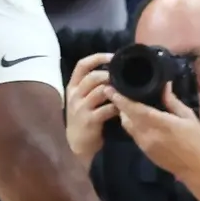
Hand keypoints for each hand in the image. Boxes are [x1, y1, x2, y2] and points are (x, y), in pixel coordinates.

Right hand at [65, 52, 116, 166]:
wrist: (77, 144)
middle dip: (111, 75)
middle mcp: (75, 94)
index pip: (82, 65)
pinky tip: (125, 108)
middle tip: (125, 77)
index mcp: (72, 86)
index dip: (98, 58)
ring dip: (116, 90)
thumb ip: (92, 87)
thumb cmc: (83, 119)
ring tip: (127, 91)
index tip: (113, 56)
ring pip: (100, 91)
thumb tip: (113, 73)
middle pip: (93, 77)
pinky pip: (107, 109)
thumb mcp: (81, 100)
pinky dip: (118, 107)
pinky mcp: (90, 120)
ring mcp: (81, 107)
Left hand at [113, 84, 199, 178]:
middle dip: (118, 103)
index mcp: (159, 123)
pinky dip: (130, 123)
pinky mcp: (143, 150)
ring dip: (123, 113)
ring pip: (126, 124)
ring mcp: (143, 143)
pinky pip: (131, 133)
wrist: (195, 168)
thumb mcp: (188, 117)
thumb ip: (173, 101)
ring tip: (123, 102)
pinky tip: (133, 117)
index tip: (109, 88)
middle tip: (114, 91)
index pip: (134, 108)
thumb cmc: (195, 140)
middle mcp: (147, 133)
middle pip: (125, 115)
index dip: (120, 98)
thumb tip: (164, 85)